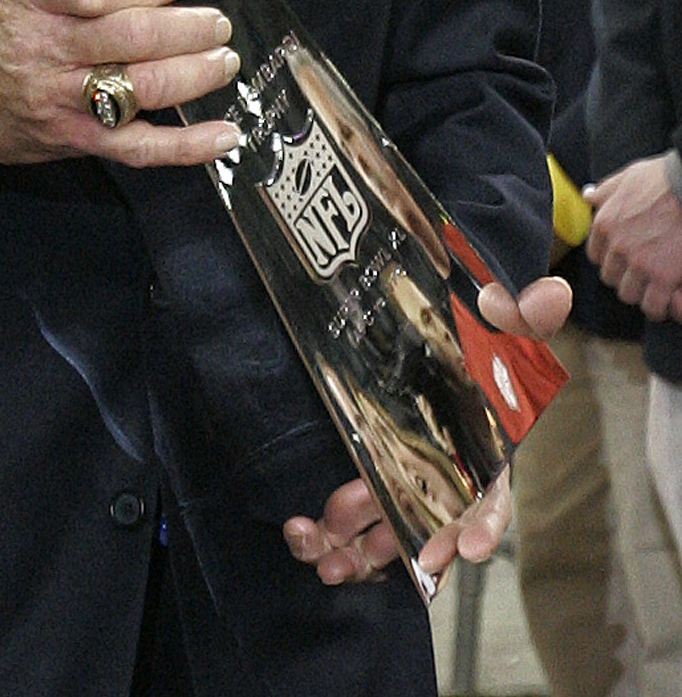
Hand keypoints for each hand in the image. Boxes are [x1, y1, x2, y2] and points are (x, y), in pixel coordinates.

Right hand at [0, 0, 240, 175]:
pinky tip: (223, 134)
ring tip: (223, 57)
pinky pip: (136, 148)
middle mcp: (44, 47)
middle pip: (127, 38)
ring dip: (194, 74)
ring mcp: (60, 98)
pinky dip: (185, 146)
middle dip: (184, 28)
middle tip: (215, 19)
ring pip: (139, 89)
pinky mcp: (74, 138)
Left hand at [283, 275, 569, 585]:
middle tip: (386, 562)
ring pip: (388, 531)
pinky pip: (353, 517)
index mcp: (485, 451)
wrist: (435, 328)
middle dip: (413, 550)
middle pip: (434, 527)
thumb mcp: (499, 318)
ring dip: (358, 553)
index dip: (483, 527)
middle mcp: (447, 477)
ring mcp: (408, 480)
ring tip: (326, 560)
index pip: (492, 498)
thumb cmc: (474, 334)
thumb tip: (552, 294)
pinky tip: (303, 531)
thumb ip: (523, 313)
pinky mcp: (372, 477)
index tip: (466, 551)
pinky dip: (330, 531)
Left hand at [586, 158, 681, 321]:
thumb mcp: (627, 177)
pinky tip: (667, 298)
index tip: (623, 259)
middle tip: (641, 274)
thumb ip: (606, 191)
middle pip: (611, 278)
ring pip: (629, 294)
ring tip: (654, 288)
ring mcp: (640, 264)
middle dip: (625, 276)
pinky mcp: (663, 277)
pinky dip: (659, 306)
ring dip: (641, 293)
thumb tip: (588, 194)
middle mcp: (617, 246)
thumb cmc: (663, 179)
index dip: (610, 258)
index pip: (595, 255)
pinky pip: (653, 305)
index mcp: (605, 224)